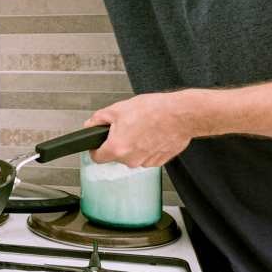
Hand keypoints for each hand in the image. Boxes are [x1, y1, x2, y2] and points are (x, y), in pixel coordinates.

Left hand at [85, 91, 202, 166]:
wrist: (181, 114)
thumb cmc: (154, 111)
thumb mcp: (117, 109)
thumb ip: (98, 119)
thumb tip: (90, 125)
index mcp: (117, 149)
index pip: (96, 158)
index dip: (95, 148)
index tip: (98, 143)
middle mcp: (131, 160)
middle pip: (116, 155)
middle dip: (117, 142)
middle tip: (126, 126)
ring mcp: (146, 162)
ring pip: (132, 156)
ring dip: (133, 144)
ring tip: (142, 128)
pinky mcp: (159, 161)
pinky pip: (146, 156)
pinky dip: (147, 147)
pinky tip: (152, 133)